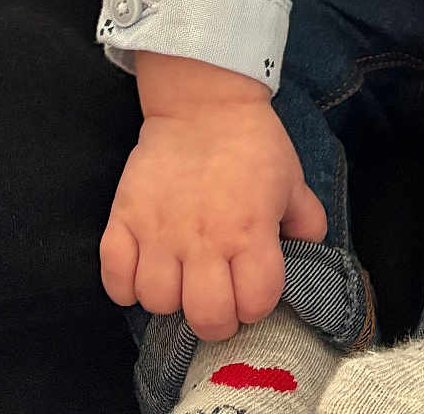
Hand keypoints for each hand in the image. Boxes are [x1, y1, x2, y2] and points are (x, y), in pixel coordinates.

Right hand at [99, 101, 327, 341]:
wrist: (203, 103)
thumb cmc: (252, 142)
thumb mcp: (291, 179)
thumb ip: (306, 221)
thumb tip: (308, 250)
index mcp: (250, 231)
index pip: (255, 303)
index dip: (257, 304)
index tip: (251, 290)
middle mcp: (205, 240)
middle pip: (206, 317)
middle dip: (216, 320)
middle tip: (216, 299)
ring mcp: (159, 232)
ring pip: (157, 302)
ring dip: (171, 298)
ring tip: (180, 277)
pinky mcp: (124, 219)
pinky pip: (115, 278)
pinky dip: (126, 286)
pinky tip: (144, 270)